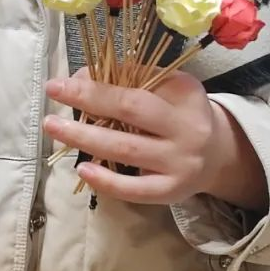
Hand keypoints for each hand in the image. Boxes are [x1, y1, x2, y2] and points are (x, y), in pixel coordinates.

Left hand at [43, 69, 266, 210]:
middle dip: (88, 102)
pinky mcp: (171, 191)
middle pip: (132, 112)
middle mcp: (186, 127)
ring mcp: (180, 162)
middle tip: (53, 97)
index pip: (135, 87)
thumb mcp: (166, 88)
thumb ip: (128, 80)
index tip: (60, 83)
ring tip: (55, 129)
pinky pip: (136, 189)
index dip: (95, 86)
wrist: (216, 156)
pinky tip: (83, 169)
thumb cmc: (179, 115)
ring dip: (86, 139)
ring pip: (127, 150)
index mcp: (185, 94)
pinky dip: (107, 181)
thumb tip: (79, 79)